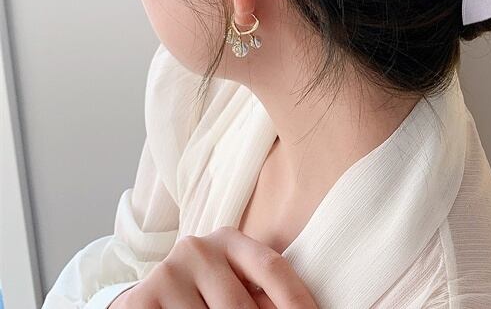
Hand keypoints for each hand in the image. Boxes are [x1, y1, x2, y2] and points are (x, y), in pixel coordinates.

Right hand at [109, 226, 317, 308]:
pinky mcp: (141, 300)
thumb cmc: (204, 297)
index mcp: (228, 239)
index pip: (273, 267)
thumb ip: (261, 295)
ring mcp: (167, 273)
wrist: (146, 301)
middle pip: (242, 305)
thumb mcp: (233, 286)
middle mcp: (198, 248)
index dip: (297, 298)